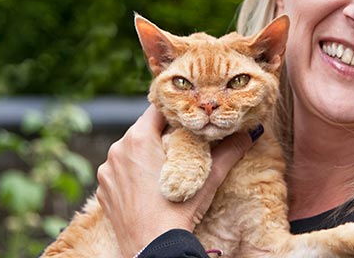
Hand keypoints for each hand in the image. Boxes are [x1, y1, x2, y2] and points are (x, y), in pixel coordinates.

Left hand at [95, 104, 257, 255]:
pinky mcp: (104, 190)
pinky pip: (120, 172)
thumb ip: (229, 152)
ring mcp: (108, 171)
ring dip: (147, 154)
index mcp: (138, 138)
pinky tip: (150, 187)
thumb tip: (250, 133)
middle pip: (144, 130)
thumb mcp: (207, 178)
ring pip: (131, 150)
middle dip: (163, 134)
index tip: (188, 118)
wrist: (153, 250)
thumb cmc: (178, 213)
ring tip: (166, 168)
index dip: (175, 111)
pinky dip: (134, 174)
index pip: (157, 109)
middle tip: (184, 144)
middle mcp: (117, 149)